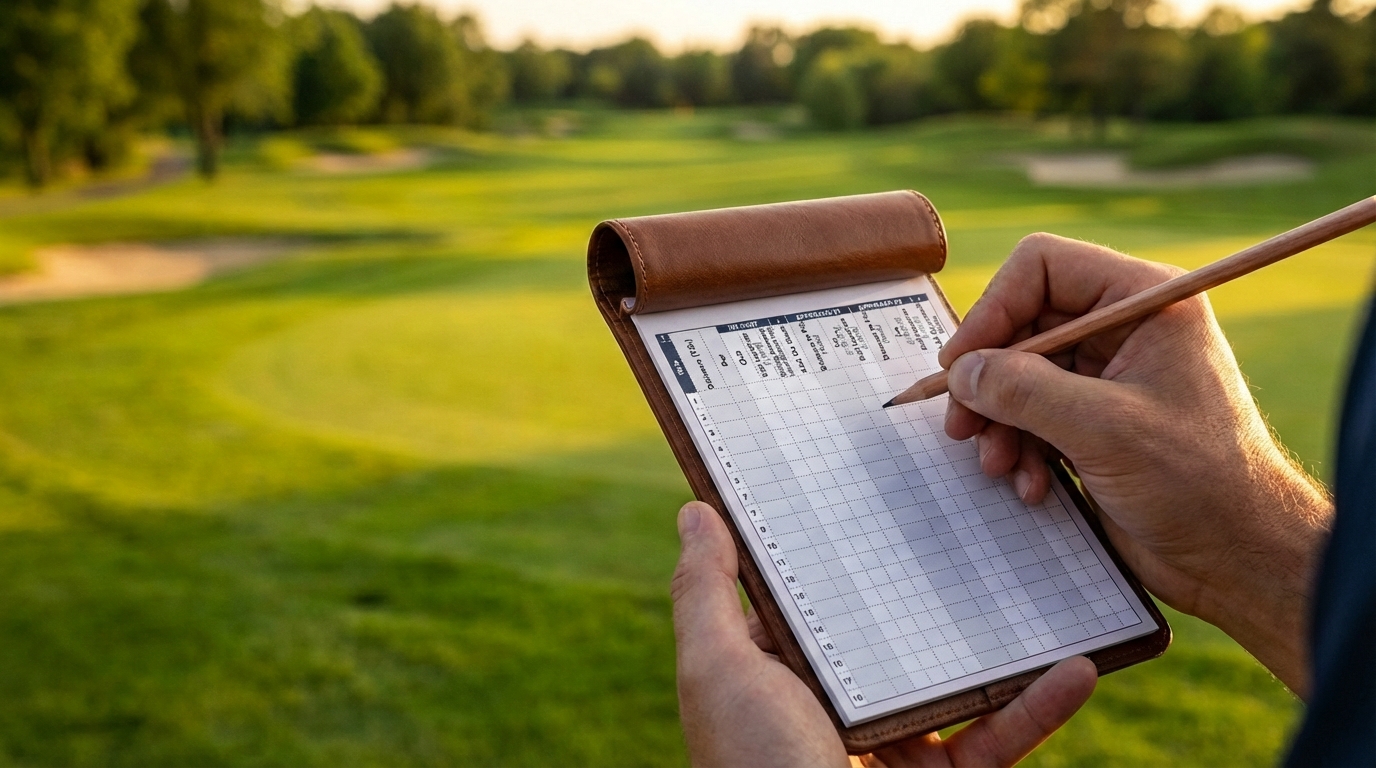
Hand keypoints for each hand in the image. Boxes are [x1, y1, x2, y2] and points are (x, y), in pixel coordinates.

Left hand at [672, 500, 1097, 767]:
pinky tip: (1079, 665)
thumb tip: (694, 509)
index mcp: (780, 672)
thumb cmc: (751, 765)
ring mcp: (893, 746)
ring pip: (956, 677)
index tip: (881, 477)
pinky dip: (1040, 705)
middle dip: (934, 572)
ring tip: (1044, 577)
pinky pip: (999, 737)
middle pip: (894, 625)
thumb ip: (707, 592)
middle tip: (979, 506)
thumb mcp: (718, 669)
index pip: (814, 590)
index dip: (840, 536)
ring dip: (1004, 634)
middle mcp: (836, 703)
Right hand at [938, 233, 1332, 695]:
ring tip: (999, 464)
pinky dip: (1021, 448)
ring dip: (1000, 421)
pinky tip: (1032, 484)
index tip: (963, 364)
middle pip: (1022, 323)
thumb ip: (1024, 390)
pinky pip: (1034, 416)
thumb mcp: (1103, 430)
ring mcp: (1109, 377)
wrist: (1239, 558)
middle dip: (990, 378)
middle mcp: (1124, 329)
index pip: (1043, 267)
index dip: (994, 309)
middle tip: (961, 424)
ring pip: (1020, 374)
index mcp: (1143, 302)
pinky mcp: (1096, 422)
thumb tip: (961, 371)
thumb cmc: (1198, 484)